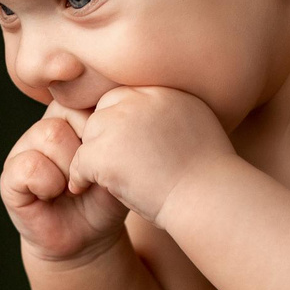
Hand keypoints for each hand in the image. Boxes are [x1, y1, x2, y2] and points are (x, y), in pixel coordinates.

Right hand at [2, 106, 130, 262]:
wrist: (87, 237)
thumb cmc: (104, 197)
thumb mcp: (120, 162)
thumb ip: (114, 134)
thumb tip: (110, 116)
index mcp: (72, 116)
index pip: (87, 98)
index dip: (102, 132)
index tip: (106, 159)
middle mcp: (46, 125)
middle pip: (69, 114)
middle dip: (87, 152)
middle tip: (87, 177)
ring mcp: (23, 148)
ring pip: (49, 135)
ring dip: (69, 170)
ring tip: (71, 187)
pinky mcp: (9, 175)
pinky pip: (29, 165)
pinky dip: (48, 184)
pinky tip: (52, 195)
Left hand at [67, 86, 233, 224]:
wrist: (209, 199)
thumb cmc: (210, 175)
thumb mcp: (199, 126)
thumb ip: (174, 112)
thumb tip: (157, 117)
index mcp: (164, 90)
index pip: (127, 96)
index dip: (123, 120)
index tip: (126, 144)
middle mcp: (141, 99)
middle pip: (104, 110)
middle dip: (104, 135)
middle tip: (108, 160)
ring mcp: (120, 123)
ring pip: (90, 134)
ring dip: (93, 155)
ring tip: (98, 176)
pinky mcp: (104, 151)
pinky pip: (79, 161)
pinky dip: (80, 177)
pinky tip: (85, 188)